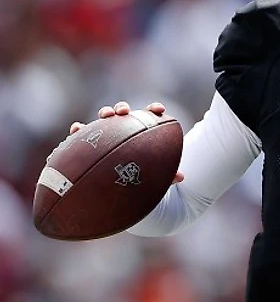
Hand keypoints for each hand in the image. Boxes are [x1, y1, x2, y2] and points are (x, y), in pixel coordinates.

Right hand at [69, 101, 184, 183]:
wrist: (121, 192)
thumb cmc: (142, 180)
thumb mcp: (156, 180)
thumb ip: (167, 176)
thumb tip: (181, 177)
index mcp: (141, 134)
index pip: (149, 117)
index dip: (153, 110)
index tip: (159, 109)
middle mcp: (122, 131)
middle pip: (122, 114)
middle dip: (121, 108)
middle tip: (123, 112)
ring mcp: (105, 136)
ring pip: (103, 121)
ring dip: (104, 115)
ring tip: (105, 116)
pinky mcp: (88, 146)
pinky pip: (81, 137)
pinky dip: (78, 132)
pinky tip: (76, 130)